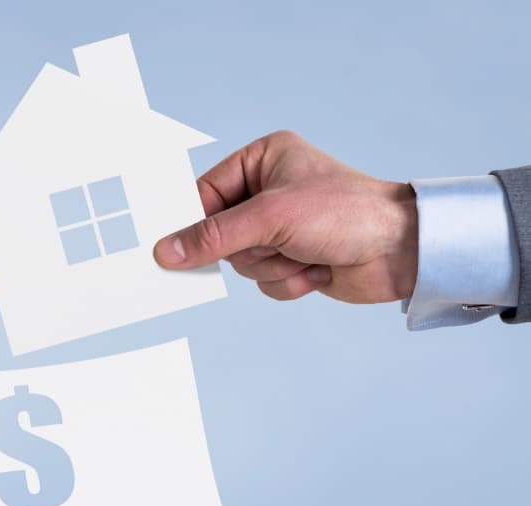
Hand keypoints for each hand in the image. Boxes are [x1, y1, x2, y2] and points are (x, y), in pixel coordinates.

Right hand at [154, 131, 417, 302]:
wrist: (402, 251)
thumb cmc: (346, 212)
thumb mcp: (270, 217)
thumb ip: (213, 236)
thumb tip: (166, 251)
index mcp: (262, 160)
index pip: (205, 193)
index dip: (194, 222)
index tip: (175, 246)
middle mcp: (269, 191)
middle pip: (220, 234)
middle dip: (250, 249)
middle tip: (273, 244)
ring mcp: (281, 227)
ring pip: (242, 263)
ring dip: (273, 267)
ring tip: (305, 254)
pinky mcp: (293, 258)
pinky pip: (264, 281)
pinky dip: (288, 282)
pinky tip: (317, 269)